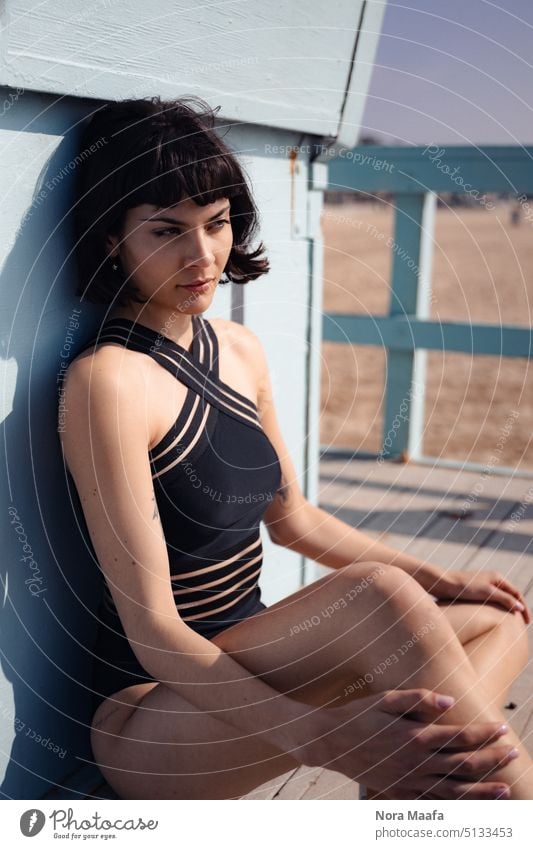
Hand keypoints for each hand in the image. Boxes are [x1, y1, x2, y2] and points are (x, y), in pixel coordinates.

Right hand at [301, 688, 515, 798]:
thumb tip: (451, 701)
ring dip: (482, 791)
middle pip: (463, 766)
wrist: (330, 743)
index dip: (483, 734)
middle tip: (513, 754)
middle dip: (492, 760)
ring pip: (454, 792)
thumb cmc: (359, 715)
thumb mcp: (386, 698)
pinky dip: (455, 808)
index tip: (502, 728)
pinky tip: (470, 807)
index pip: (459, 737)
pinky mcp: (400, 795)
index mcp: (414, 737)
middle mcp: (415, 763)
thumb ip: (419, 698)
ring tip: (505, 790)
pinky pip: (433, 806)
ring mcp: (408, 783)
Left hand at [427, 569, 529, 624]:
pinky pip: (489, 602)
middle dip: (517, 609)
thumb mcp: (486, 593)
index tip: (527, 622)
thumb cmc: (463, 587)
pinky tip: (493, 619)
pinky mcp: (473, 591)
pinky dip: (496, 610)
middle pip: (509, 596)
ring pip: (499, 599)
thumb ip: (505, 599)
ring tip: (510, 624)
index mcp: (497, 577)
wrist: (441, 583)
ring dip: (506, 610)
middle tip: (522, 624)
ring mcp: (482, 585)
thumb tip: (521, 609)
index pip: (516, 593)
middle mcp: (491, 579)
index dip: (524, 608)